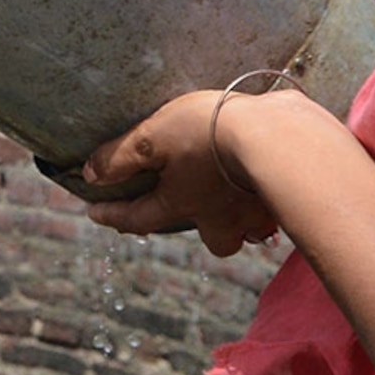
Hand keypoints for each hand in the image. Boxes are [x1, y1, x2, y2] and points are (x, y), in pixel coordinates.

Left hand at [81, 87, 283, 255]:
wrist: (275, 133)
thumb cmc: (208, 133)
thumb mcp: (153, 137)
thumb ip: (120, 157)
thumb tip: (90, 175)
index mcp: (183, 206)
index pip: (138, 218)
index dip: (112, 215)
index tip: (92, 212)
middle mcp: (221, 220)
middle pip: (212, 241)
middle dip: (201, 230)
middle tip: (193, 210)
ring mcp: (255, 212)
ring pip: (246, 231)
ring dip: (238, 221)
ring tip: (236, 199)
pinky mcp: (284, 197)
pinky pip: (272, 209)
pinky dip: (264, 200)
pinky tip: (264, 180)